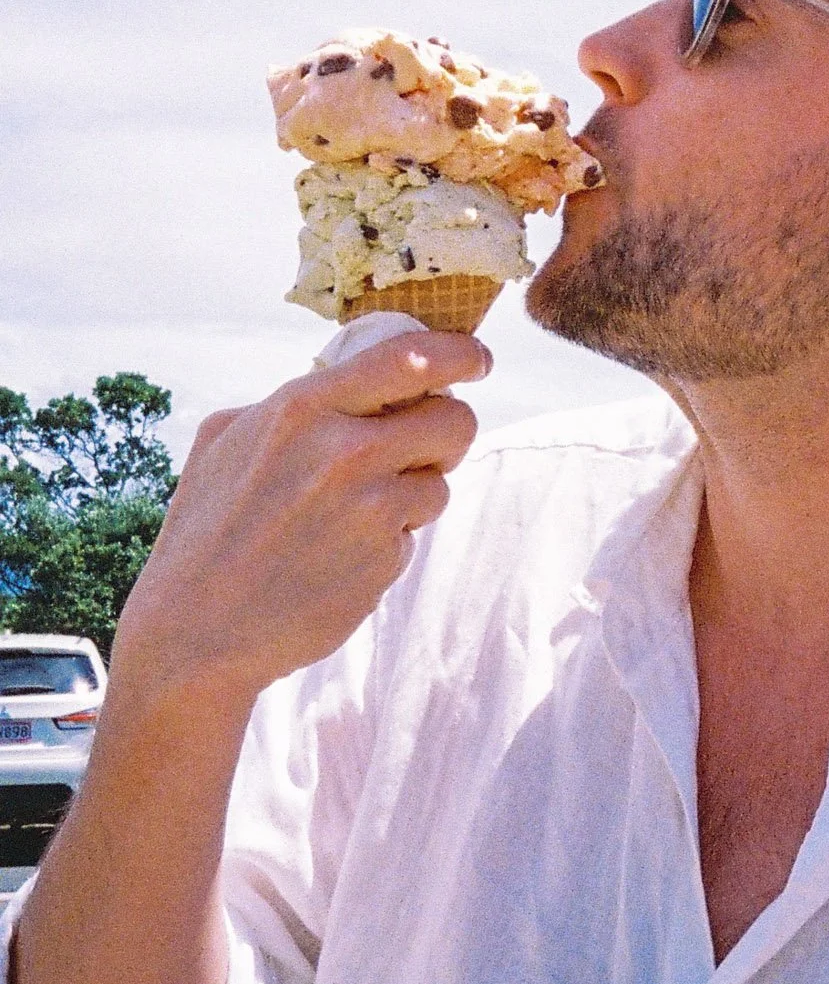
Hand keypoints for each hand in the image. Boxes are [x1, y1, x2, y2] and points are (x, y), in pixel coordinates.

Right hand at [110, 330, 488, 715]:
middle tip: (422, 446)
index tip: (476, 359)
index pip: (412, 357)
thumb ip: (296, 402)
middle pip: (456, 420)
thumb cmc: (205, 531)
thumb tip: (352, 378)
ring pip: (441, 483)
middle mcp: (344, 451)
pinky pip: (413, 535)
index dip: (460, 354)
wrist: (196, 630)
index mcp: (302, 408)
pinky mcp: (385, 559)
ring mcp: (370, 508)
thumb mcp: (226, 439)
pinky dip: (390, 542)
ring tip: (354, 514)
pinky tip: (339, 555)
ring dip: (413, 494)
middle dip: (449, 431)